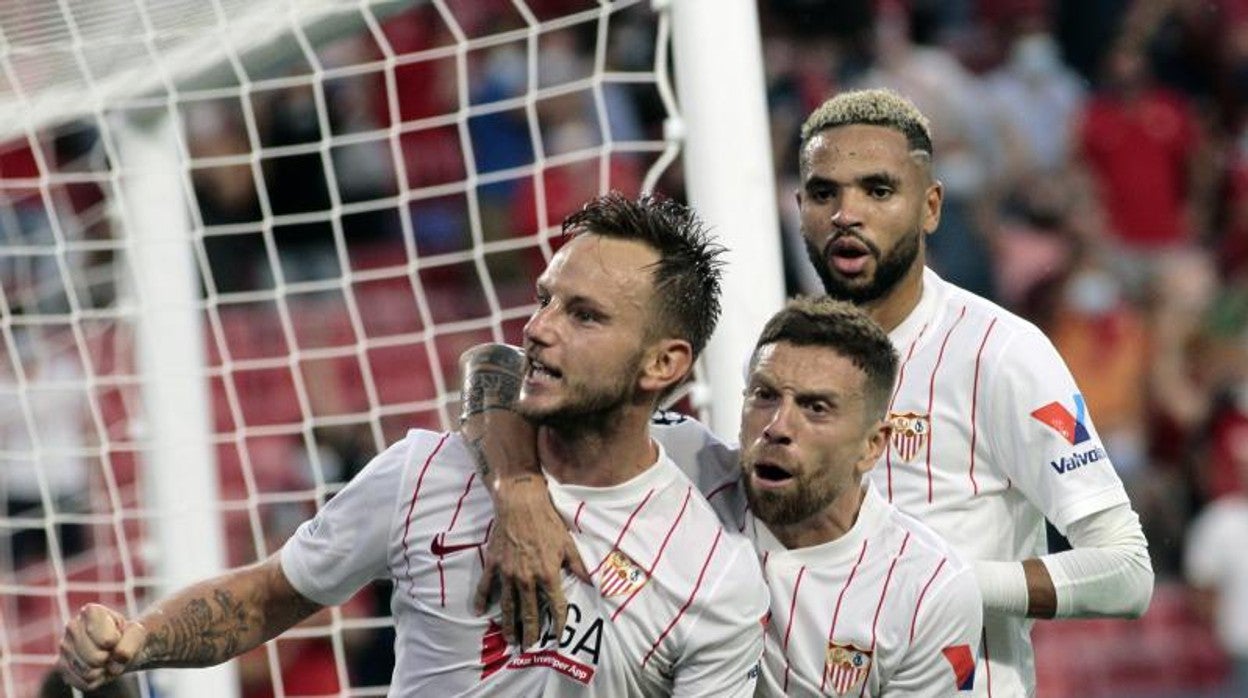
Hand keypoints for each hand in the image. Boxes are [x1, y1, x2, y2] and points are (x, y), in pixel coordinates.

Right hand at [59, 603, 147, 689]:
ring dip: (103, 670)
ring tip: (104, 659)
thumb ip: (131, 643)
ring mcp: (64, 647)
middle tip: (111, 651)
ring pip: (88, 672)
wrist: (118, 647)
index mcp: (91, 611)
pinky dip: (96, 680)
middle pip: (96, 658)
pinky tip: (96, 668)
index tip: (118, 636)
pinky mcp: (61, 666)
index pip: (107, 641)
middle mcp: (72, 626)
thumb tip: (117, 657)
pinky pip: (83, 683)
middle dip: (110, 658)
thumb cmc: (126, 637)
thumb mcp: (137, 634)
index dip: (118, 644)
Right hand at [474, 474, 589, 647]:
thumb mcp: (568, 544)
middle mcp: (527, 579)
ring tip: (510, 639)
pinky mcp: (494, 565)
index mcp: (548, 574)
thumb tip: (593, 582)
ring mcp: (508, 573)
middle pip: (529, 612)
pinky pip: (486, 587)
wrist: (521, 505)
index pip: (555, 606)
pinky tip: (480, 612)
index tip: (558, 637)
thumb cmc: (548, 522)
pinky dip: (482, 600)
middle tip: (528, 648)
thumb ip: (579, 566)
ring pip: (508, 605)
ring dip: (509, 624)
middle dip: (530, 633)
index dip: (558, 624)